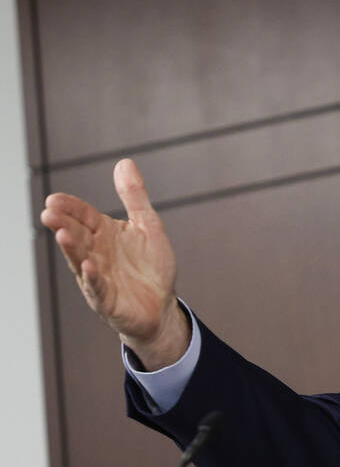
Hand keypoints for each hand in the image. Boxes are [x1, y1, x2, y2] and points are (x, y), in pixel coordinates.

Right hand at [40, 158, 188, 368]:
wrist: (162, 304)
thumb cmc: (151, 265)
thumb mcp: (147, 226)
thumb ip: (135, 197)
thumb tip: (124, 162)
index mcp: (104, 233)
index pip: (84, 216)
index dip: (71, 208)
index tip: (55, 199)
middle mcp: (96, 253)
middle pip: (77, 236)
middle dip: (64, 225)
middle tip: (49, 212)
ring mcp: (99, 277)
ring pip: (81, 260)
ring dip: (72, 248)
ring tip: (62, 234)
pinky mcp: (108, 300)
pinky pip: (99, 288)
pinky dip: (94, 278)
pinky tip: (89, 267)